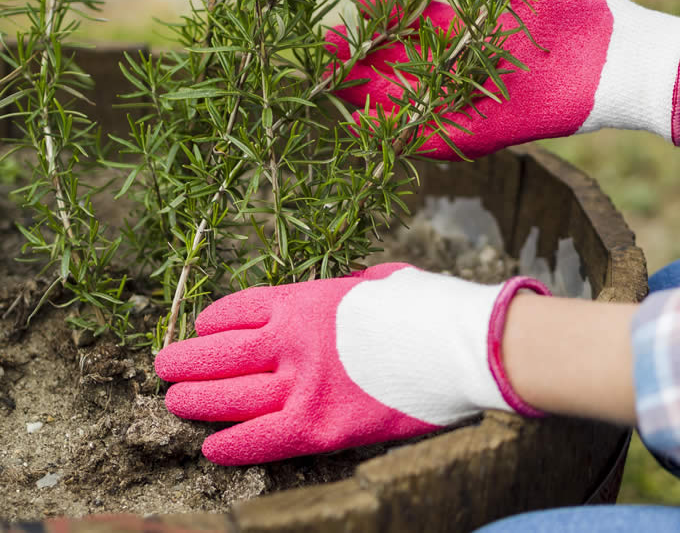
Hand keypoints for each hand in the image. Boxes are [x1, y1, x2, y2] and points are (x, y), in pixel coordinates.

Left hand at [154, 263, 548, 464]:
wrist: (463, 344)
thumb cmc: (432, 307)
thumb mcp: (383, 282)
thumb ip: (353, 290)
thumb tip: (353, 292)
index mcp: (307, 300)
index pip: (240, 309)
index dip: (213, 321)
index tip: (201, 327)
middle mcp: (293, 342)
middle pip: (222, 354)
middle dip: (187, 360)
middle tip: (166, 367)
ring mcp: (303, 385)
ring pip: (230, 397)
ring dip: (196, 399)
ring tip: (175, 401)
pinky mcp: (321, 426)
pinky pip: (261, 439)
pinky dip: (232, 444)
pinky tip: (212, 447)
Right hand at [325, 0, 679, 159]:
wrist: (621, 56)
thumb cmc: (580, 14)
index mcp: (472, 30)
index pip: (415, 24)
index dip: (385, 15)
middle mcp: (467, 68)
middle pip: (402, 66)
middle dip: (363, 58)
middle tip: (326, 47)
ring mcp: (476, 102)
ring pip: (412, 103)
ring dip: (374, 97)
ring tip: (337, 87)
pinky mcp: (491, 131)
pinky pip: (441, 137)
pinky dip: (408, 135)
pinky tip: (375, 129)